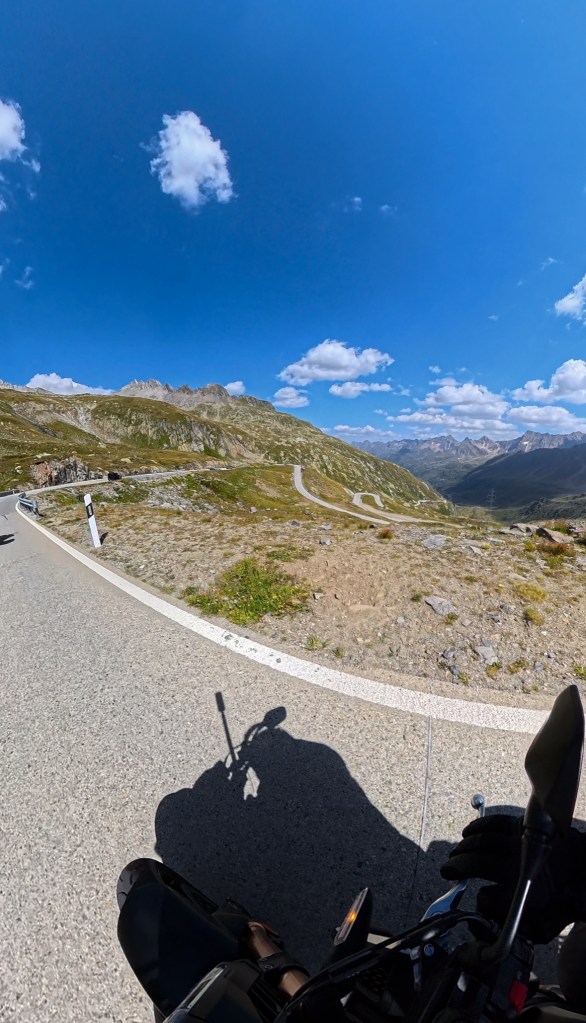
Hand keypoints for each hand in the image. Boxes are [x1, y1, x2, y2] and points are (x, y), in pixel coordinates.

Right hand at [440, 813, 585, 943]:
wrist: (582, 875)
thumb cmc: (559, 902)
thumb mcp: (539, 926)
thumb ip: (508, 921)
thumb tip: (483, 907)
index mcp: (519, 891)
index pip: (485, 894)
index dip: (473, 892)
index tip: (463, 887)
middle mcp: (515, 864)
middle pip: (476, 861)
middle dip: (458, 865)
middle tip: (448, 869)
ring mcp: (517, 842)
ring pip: (481, 840)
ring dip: (464, 847)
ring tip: (456, 852)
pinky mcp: (521, 826)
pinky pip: (493, 823)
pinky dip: (477, 827)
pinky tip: (468, 832)